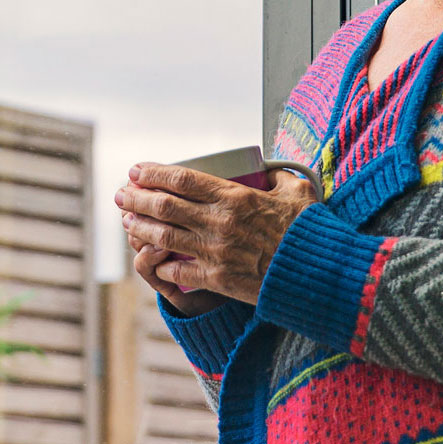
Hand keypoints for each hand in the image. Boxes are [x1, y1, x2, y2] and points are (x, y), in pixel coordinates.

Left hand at [115, 163, 316, 310]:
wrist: (313, 272)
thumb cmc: (307, 229)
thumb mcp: (296, 190)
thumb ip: (277, 175)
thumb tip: (267, 168)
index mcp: (235, 196)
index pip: (183, 179)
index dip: (155, 172)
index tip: (137, 169)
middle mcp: (219, 222)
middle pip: (165, 206)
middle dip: (137, 198)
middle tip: (122, 193)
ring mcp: (215, 251)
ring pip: (164, 237)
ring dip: (139, 228)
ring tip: (126, 221)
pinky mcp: (217, 278)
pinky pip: (177, 270)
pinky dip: (159, 263)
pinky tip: (150, 257)